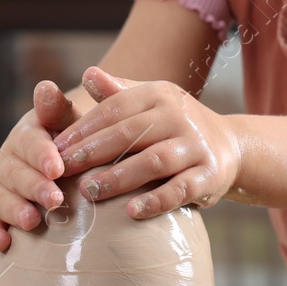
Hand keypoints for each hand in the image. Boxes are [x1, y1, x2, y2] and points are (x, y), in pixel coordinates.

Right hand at [0, 80, 81, 252]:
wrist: (68, 162)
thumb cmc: (74, 140)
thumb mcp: (70, 122)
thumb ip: (58, 109)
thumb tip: (45, 88)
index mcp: (27, 136)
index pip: (30, 143)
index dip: (42, 155)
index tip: (57, 168)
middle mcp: (9, 161)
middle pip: (16, 174)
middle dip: (34, 187)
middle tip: (55, 200)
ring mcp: (1, 187)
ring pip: (0, 199)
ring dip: (15, 210)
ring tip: (32, 221)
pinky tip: (4, 243)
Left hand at [52, 67, 240, 218]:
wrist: (229, 146)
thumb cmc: (173, 124)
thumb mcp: (148, 102)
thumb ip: (116, 92)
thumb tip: (87, 73)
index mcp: (159, 94)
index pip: (115, 108)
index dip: (84, 128)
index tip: (57, 147)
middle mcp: (179, 116)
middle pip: (130, 133)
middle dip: (94, 151)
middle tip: (64, 169)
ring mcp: (196, 146)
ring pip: (153, 161)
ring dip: (118, 178)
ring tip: (88, 191)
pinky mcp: (210, 174)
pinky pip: (180, 190)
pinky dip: (155, 201)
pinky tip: (130, 212)